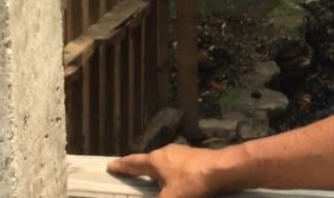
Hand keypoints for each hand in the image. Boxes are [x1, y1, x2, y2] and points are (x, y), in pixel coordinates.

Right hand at [107, 144, 226, 197]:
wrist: (222, 169)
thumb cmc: (192, 182)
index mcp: (155, 160)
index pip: (133, 163)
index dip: (122, 166)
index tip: (111, 165)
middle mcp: (166, 152)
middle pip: (148, 160)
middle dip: (139, 167)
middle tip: (130, 171)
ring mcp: (181, 152)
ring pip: (163, 161)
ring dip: (156, 169)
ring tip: (152, 177)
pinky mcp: (194, 157)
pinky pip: (176, 164)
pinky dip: (170, 171)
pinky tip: (175, 178)